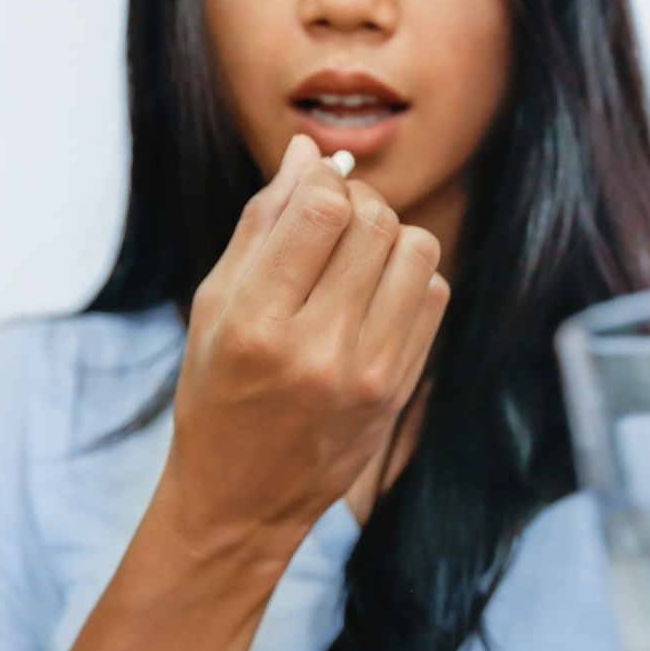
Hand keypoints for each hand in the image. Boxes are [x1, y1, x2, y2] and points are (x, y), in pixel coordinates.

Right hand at [154, 134, 449, 556]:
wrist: (244, 500)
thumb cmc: (216, 395)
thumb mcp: (214, 306)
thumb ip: (261, 223)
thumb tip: (307, 150)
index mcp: (257, 323)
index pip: (322, 209)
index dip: (325, 176)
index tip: (316, 180)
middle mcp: (319, 349)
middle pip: (376, 223)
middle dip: (359, 201)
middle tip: (335, 216)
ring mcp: (369, 375)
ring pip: (418, 251)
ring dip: (391, 235)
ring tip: (357, 255)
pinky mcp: (400, 389)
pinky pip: (435, 294)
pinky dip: (411, 277)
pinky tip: (376, 294)